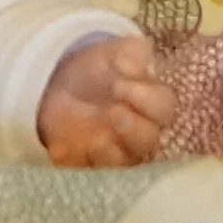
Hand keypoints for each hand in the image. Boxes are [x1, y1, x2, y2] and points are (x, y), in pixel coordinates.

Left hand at [36, 31, 173, 166]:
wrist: (62, 83)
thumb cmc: (101, 68)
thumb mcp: (116, 52)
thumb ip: (131, 54)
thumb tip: (131, 67)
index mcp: (150, 104)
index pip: (162, 108)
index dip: (145, 99)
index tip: (119, 85)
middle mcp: (137, 132)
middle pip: (148, 141)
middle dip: (133, 130)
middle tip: (114, 113)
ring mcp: (112, 150)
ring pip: (121, 163)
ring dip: (110, 154)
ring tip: (96, 140)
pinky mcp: (84, 161)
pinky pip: (82, 170)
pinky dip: (72, 161)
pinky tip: (60, 150)